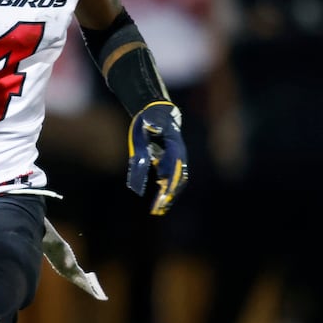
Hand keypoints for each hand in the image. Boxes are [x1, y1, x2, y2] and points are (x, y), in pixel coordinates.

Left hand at [126, 100, 188, 215]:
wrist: (158, 112)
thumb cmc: (151, 119)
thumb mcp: (145, 127)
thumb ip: (146, 142)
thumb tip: (143, 159)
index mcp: (174, 145)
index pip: (175, 168)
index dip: (171, 182)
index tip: (164, 195)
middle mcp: (179, 155)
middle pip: (178, 178)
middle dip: (170, 194)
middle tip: (159, 208)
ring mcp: (176, 160)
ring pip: (176, 182)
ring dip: (168, 196)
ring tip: (158, 210)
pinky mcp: (169, 163)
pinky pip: (170, 180)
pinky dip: (165, 192)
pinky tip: (157, 203)